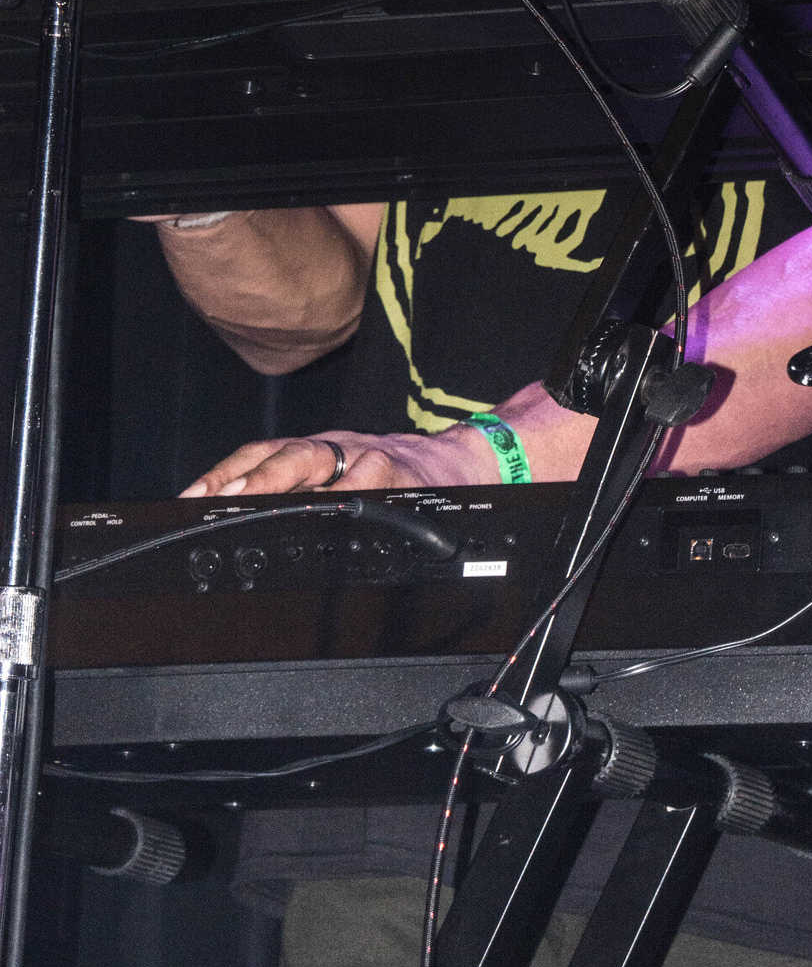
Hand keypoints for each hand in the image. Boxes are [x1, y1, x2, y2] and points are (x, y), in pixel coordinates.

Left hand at [178, 426, 491, 497]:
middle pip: (279, 452)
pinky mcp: (395, 469)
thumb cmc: (399, 478)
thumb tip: (246, 519)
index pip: (259, 454)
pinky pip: (360, 483)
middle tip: (215, 499)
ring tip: (247, 499)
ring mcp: (364, 454)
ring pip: (311, 458)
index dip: (222, 475)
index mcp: (318, 452)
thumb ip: (306, 495)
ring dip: (273, 478)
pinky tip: (317, 513)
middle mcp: (335, 447)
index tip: (191, 499)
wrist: (464, 463)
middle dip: (241, 476)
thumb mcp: (348, 481)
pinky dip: (334, 497)